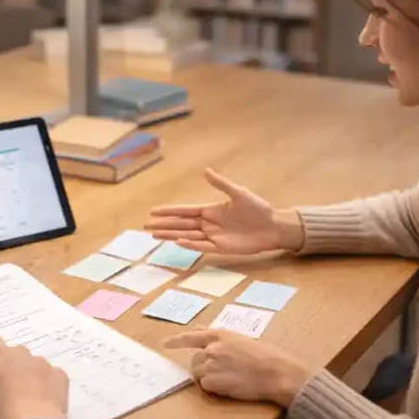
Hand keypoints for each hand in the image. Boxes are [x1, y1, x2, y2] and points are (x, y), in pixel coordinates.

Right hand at [0, 337, 69, 418]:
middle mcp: (21, 353)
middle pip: (15, 353)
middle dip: (12, 365)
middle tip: (9, 386)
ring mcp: (43, 363)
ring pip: (34, 363)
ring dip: (31, 374)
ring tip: (28, 397)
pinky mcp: (60, 375)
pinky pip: (52, 375)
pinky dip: (48, 384)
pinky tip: (44, 400)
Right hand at [145, 168, 303, 253]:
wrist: (273, 226)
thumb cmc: (258, 209)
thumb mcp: (239, 193)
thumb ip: (221, 184)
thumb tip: (206, 170)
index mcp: (211, 210)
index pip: (185, 211)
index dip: (169, 211)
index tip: (153, 211)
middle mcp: (209, 224)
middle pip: (181, 225)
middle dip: (164, 226)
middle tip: (146, 227)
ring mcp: (214, 236)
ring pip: (187, 236)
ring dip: (171, 236)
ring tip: (155, 236)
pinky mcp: (222, 248)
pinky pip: (202, 247)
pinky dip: (190, 246)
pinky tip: (178, 243)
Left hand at [165, 329, 312, 406]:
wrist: (276, 373)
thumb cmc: (265, 356)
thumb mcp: (241, 340)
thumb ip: (219, 338)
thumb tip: (200, 330)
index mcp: (220, 335)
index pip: (192, 336)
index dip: (177, 340)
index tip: (165, 343)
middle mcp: (212, 348)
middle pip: (195, 360)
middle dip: (203, 368)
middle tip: (221, 374)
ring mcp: (211, 364)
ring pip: (198, 374)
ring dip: (208, 378)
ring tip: (228, 380)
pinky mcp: (213, 381)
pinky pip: (205, 386)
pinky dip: (214, 389)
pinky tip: (229, 387)